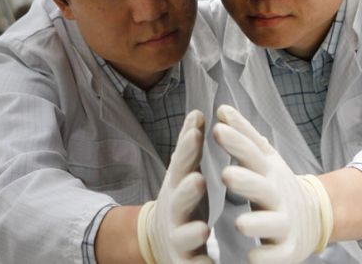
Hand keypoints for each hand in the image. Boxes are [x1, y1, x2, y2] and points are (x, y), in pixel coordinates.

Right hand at [137, 110, 213, 263]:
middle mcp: (174, 211)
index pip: (181, 165)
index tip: (197, 132)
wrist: (160, 241)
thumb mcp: (183, 173)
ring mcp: (178, 237)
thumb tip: (197, 112)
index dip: (187, 149)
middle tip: (198, 180)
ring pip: (184, 236)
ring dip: (192, 232)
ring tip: (202, 229)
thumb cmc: (180, 201)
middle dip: (187, 191)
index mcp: (177, 186)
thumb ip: (189, 146)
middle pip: (179, 200)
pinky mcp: (185, 262)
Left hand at [213, 105, 332, 263]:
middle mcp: (276, 195)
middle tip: (226, 175)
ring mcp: (284, 222)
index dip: (236, 142)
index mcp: (267, 172)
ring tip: (240, 223)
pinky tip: (253, 258)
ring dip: (257, 223)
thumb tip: (222, 108)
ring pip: (271, 223)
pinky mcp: (288, 249)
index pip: (252, 154)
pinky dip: (266, 257)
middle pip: (262, 187)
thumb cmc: (276, 183)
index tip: (217, 129)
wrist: (313, 216)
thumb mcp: (264, 158)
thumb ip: (243, 134)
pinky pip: (277, 255)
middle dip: (246, 181)